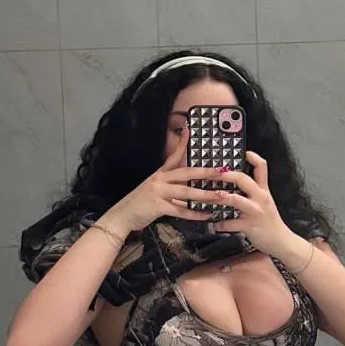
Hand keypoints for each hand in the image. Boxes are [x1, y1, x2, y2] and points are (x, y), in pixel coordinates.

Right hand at [102, 131, 228, 233]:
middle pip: (186, 172)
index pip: (173, 156)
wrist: (122, 215)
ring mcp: (158, 192)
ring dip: (205, 194)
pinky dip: (194, 214)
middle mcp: (160, 180)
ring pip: (186, 192)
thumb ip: (170, 188)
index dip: (181, 143)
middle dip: (206, 171)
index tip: (189, 130)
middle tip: (222, 170)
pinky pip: (180, 210)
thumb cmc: (140, 204)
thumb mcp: (154, 190)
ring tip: (221, 195)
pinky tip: (207, 215)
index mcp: (160, 174)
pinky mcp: (158, 206)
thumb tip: (188, 189)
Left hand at [194, 151, 292, 256]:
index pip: (261, 167)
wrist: (281, 241)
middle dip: (226, 175)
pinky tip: (214, 224)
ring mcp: (254, 211)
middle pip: (244, 179)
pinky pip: (231, 223)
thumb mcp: (265, 202)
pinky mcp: (249, 226)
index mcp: (263, 190)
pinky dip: (220, 224)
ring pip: (236, 200)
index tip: (243, 152)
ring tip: (210, 196)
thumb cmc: (270, 221)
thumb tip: (236, 184)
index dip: (252, 157)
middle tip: (213, 172)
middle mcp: (260, 198)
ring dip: (220, 197)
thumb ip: (254, 192)